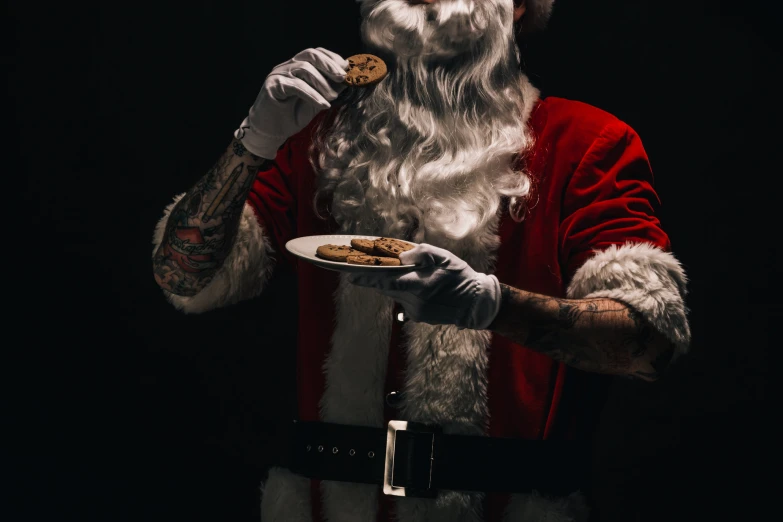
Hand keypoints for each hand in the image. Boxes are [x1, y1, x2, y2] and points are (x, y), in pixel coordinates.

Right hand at [234, 48, 348, 158]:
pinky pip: (296, 85)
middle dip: (329, 65)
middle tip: (342, 77)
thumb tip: (348, 81)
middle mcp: (287, 66)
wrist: (271, 132)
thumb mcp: (317, 101)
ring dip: (322, 83)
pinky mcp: (273, 85)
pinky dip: (313, 95)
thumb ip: (330, 90)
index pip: (316, 53)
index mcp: (297, 66)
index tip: (347, 68)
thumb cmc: (292, 116)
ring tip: (332, 98)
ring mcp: (278, 74)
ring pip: (304, 68)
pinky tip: (323, 105)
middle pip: (310, 54)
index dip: (332, 58)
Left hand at [347, 244, 502, 329]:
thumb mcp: (444, 257)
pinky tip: (418, 288)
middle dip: (377, 278)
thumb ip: (421, 254)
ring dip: (394, 284)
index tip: (352, 276)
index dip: (369, 278)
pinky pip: (404, 302)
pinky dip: (405, 293)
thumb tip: (400, 257)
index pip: (389, 281)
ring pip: (395, 295)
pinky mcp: (419, 318)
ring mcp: (417, 312)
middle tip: (365, 269)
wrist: (475, 303)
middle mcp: (416, 301)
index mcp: (422, 285)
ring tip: (404, 275)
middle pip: (388, 288)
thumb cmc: (460, 276)